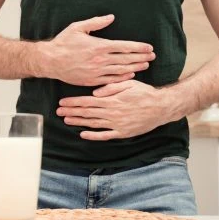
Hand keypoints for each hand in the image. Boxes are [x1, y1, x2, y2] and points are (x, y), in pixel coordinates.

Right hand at [34, 15, 154, 85]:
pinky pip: (111, 80)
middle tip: (152, 57)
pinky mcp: (93, 81)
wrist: (51, 61)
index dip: (138, 47)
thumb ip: (96, 22)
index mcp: (99, 46)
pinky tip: (131, 75)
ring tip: (146, 65)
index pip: (124, 47)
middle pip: (126, 59)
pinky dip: (122, 77)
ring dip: (135, 67)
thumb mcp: (78, 28)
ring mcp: (97, 72)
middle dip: (141, 57)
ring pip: (121, 70)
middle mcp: (100, 60)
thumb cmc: (63, 43)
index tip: (149, 48)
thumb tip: (111, 17)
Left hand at [57, 80, 178, 140]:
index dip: (74, 102)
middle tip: (58, 112)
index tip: (62, 102)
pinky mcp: (122, 133)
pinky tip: (83, 134)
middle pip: (87, 113)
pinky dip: (93, 136)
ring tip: (66, 121)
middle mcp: (112, 113)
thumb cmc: (145, 93)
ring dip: (79, 122)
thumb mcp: (129, 84)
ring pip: (93, 124)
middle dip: (72, 112)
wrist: (160, 108)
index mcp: (112, 100)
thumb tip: (95, 93)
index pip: (87, 102)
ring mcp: (116, 124)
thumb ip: (111, 88)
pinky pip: (105, 135)